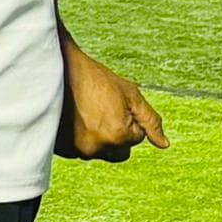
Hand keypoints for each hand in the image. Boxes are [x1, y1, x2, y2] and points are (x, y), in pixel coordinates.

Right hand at [60, 37, 167, 161]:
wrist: (57, 71)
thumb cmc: (95, 79)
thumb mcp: (130, 94)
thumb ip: (151, 121)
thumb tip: (164, 144)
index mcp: (118, 136)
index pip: (136, 137)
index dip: (129, 118)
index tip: (113, 102)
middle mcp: (97, 149)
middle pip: (118, 149)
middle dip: (115, 133)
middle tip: (100, 109)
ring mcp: (76, 150)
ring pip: (99, 150)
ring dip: (97, 136)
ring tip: (85, 111)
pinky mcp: (60, 149)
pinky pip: (79, 150)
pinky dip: (78, 137)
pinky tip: (73, 119)